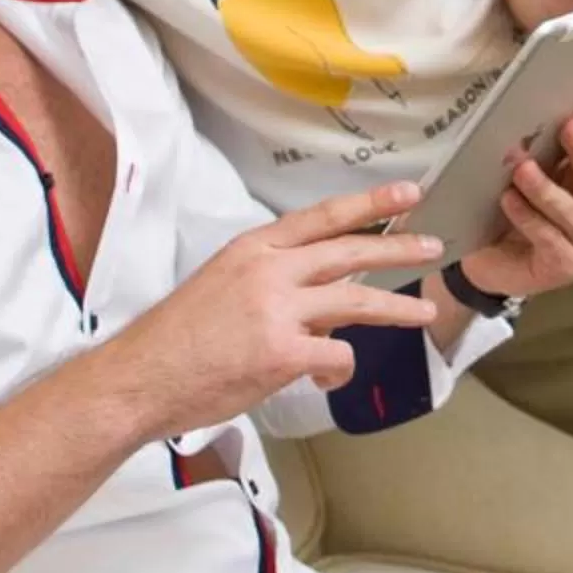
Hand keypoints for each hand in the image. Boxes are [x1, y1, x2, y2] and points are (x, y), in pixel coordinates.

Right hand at [96, 181, 443, 440]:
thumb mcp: (223, 286)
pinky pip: (337, 356)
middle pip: (349, 251)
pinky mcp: (282, 353)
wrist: (139, 379)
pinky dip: (340, 370)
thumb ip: (275, 282)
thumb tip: (324, 301)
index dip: (369, 203)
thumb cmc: (177, 340)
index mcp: (253, 249)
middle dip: (398, 247)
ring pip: (356, 301)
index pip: (322, 217)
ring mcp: (277, 311)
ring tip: (425, 312)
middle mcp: (269, 271)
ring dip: (397, 307)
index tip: (407, 192)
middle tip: (434, 245)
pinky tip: (326, 380)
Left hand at [457, 107, 572, 300]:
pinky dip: (529, 218)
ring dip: (547, 189)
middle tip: (569, 127)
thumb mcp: (526, 176)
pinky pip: (549, 239)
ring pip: (572, 213)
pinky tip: (509, 201)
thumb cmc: (512, 210)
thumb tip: (528, 119)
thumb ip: (537, 154)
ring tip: (523, 169)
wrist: (490, 262)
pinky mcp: (566, 266)